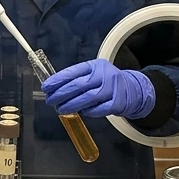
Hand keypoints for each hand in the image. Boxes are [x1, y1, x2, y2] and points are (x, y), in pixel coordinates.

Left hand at [41, 58, 155, 120]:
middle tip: (50, 100)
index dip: (58, 80)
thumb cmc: (106, 81)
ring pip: (88, 98)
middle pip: (79, 85)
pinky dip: (88, 112)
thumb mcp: (94, 72)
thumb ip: (77, 78)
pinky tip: (81, 112)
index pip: (73, 72)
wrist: (132, 88)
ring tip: (61, 108)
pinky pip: (99, 109)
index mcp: (95, 65)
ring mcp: (112, 89)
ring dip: (71, 104)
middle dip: (61, 94)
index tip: (46, 87)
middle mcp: (104, 75)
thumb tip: (54, 88)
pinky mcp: (117, 102)